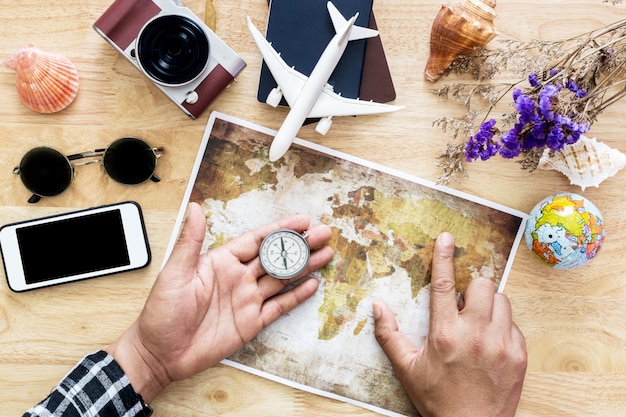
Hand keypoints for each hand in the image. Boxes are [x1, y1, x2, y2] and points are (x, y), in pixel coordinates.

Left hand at [107, 202, 333, 401]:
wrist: (160, 354)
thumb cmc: (161, 312)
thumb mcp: (175, 273)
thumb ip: (190, 241)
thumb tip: (195, 207)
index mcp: (221, 261)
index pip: (257, 240)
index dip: (280, 229)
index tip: (302, 221)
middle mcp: (238, 278)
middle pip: (276, 257)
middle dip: (300, 245)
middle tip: (324, 235)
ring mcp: (247, 300)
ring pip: (282, 279)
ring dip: (304, 267)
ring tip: (326, 255)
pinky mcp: (251, 323)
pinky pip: (279, 306)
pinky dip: (296, 296)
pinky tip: (311, 285)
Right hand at [373, 232, 526, 416]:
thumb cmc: (438, 399)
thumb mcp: (407, 368)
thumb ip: (389, 334)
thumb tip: (377, 306)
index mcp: (445, 334)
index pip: (443, 285)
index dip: (443, 258)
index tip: (446, 238)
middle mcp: (475, 334)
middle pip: (481, 285)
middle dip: (471, 289)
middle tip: (463, 306)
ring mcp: (501, 343)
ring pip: (501, 300)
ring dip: (488, 306)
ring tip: (477, 324)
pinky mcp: (519, 354)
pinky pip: (514, 324)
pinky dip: (502, 326)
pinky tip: (490, 343)